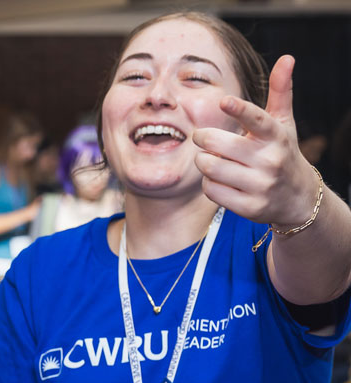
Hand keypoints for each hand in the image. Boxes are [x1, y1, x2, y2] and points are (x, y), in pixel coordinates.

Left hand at [193, 55, 318, 228]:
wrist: (297, 198)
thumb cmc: (281, 152)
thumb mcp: (283, 123)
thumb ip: (280, 91)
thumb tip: (287, 57)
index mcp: (276, 136)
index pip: (258, 120)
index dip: (240, 110)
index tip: (224, 101)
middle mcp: (270, 160)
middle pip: (215, 144)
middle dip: (203, 138)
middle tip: (204, 138)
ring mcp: (260, 185)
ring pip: (209, 167)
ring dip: (205, 162)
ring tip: (216, 160)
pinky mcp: (249, 207)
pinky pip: (210, 190)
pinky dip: (209, 184)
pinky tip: (222, 181)